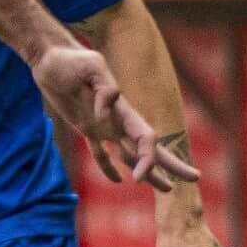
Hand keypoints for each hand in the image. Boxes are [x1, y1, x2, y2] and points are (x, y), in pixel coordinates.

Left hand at [32, 43, 195, 190]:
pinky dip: (108, 167)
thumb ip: (104, 90)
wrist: (51, 59)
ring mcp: (103, 126)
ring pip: (130, 154)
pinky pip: (100, 153)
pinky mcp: (85, 127)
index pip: (146, 139)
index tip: (138, 176)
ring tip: (166, 187)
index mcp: (122, 109)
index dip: (148, 158)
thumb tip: (107, 115)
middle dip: (172, 164)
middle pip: (150, 149)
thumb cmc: (71, 61)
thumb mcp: (90, 68)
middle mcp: (117, 121)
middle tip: (195, 178)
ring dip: (148, 172)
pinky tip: (118, 180)